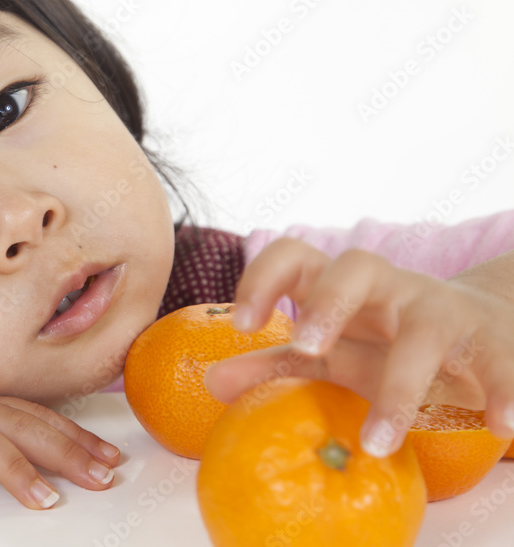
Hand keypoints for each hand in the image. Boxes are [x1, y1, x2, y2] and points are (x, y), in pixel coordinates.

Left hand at [203, 238, 513, 456]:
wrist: (483, 332)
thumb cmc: (389, 344)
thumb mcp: (333, 355)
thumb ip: (272, 366)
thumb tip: (210, 382)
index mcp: (342, 287)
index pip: (294, 254)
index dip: (262, 278)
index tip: (240, 324)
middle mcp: (390, 288)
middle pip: (357, 267)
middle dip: (328, 304)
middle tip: (307, 346)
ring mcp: (442, 311)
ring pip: (424, 331)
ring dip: (400, 386)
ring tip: (378, 440)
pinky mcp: (494, 343)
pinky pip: (501, 362)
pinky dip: (506, 392)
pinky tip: (502, 429)